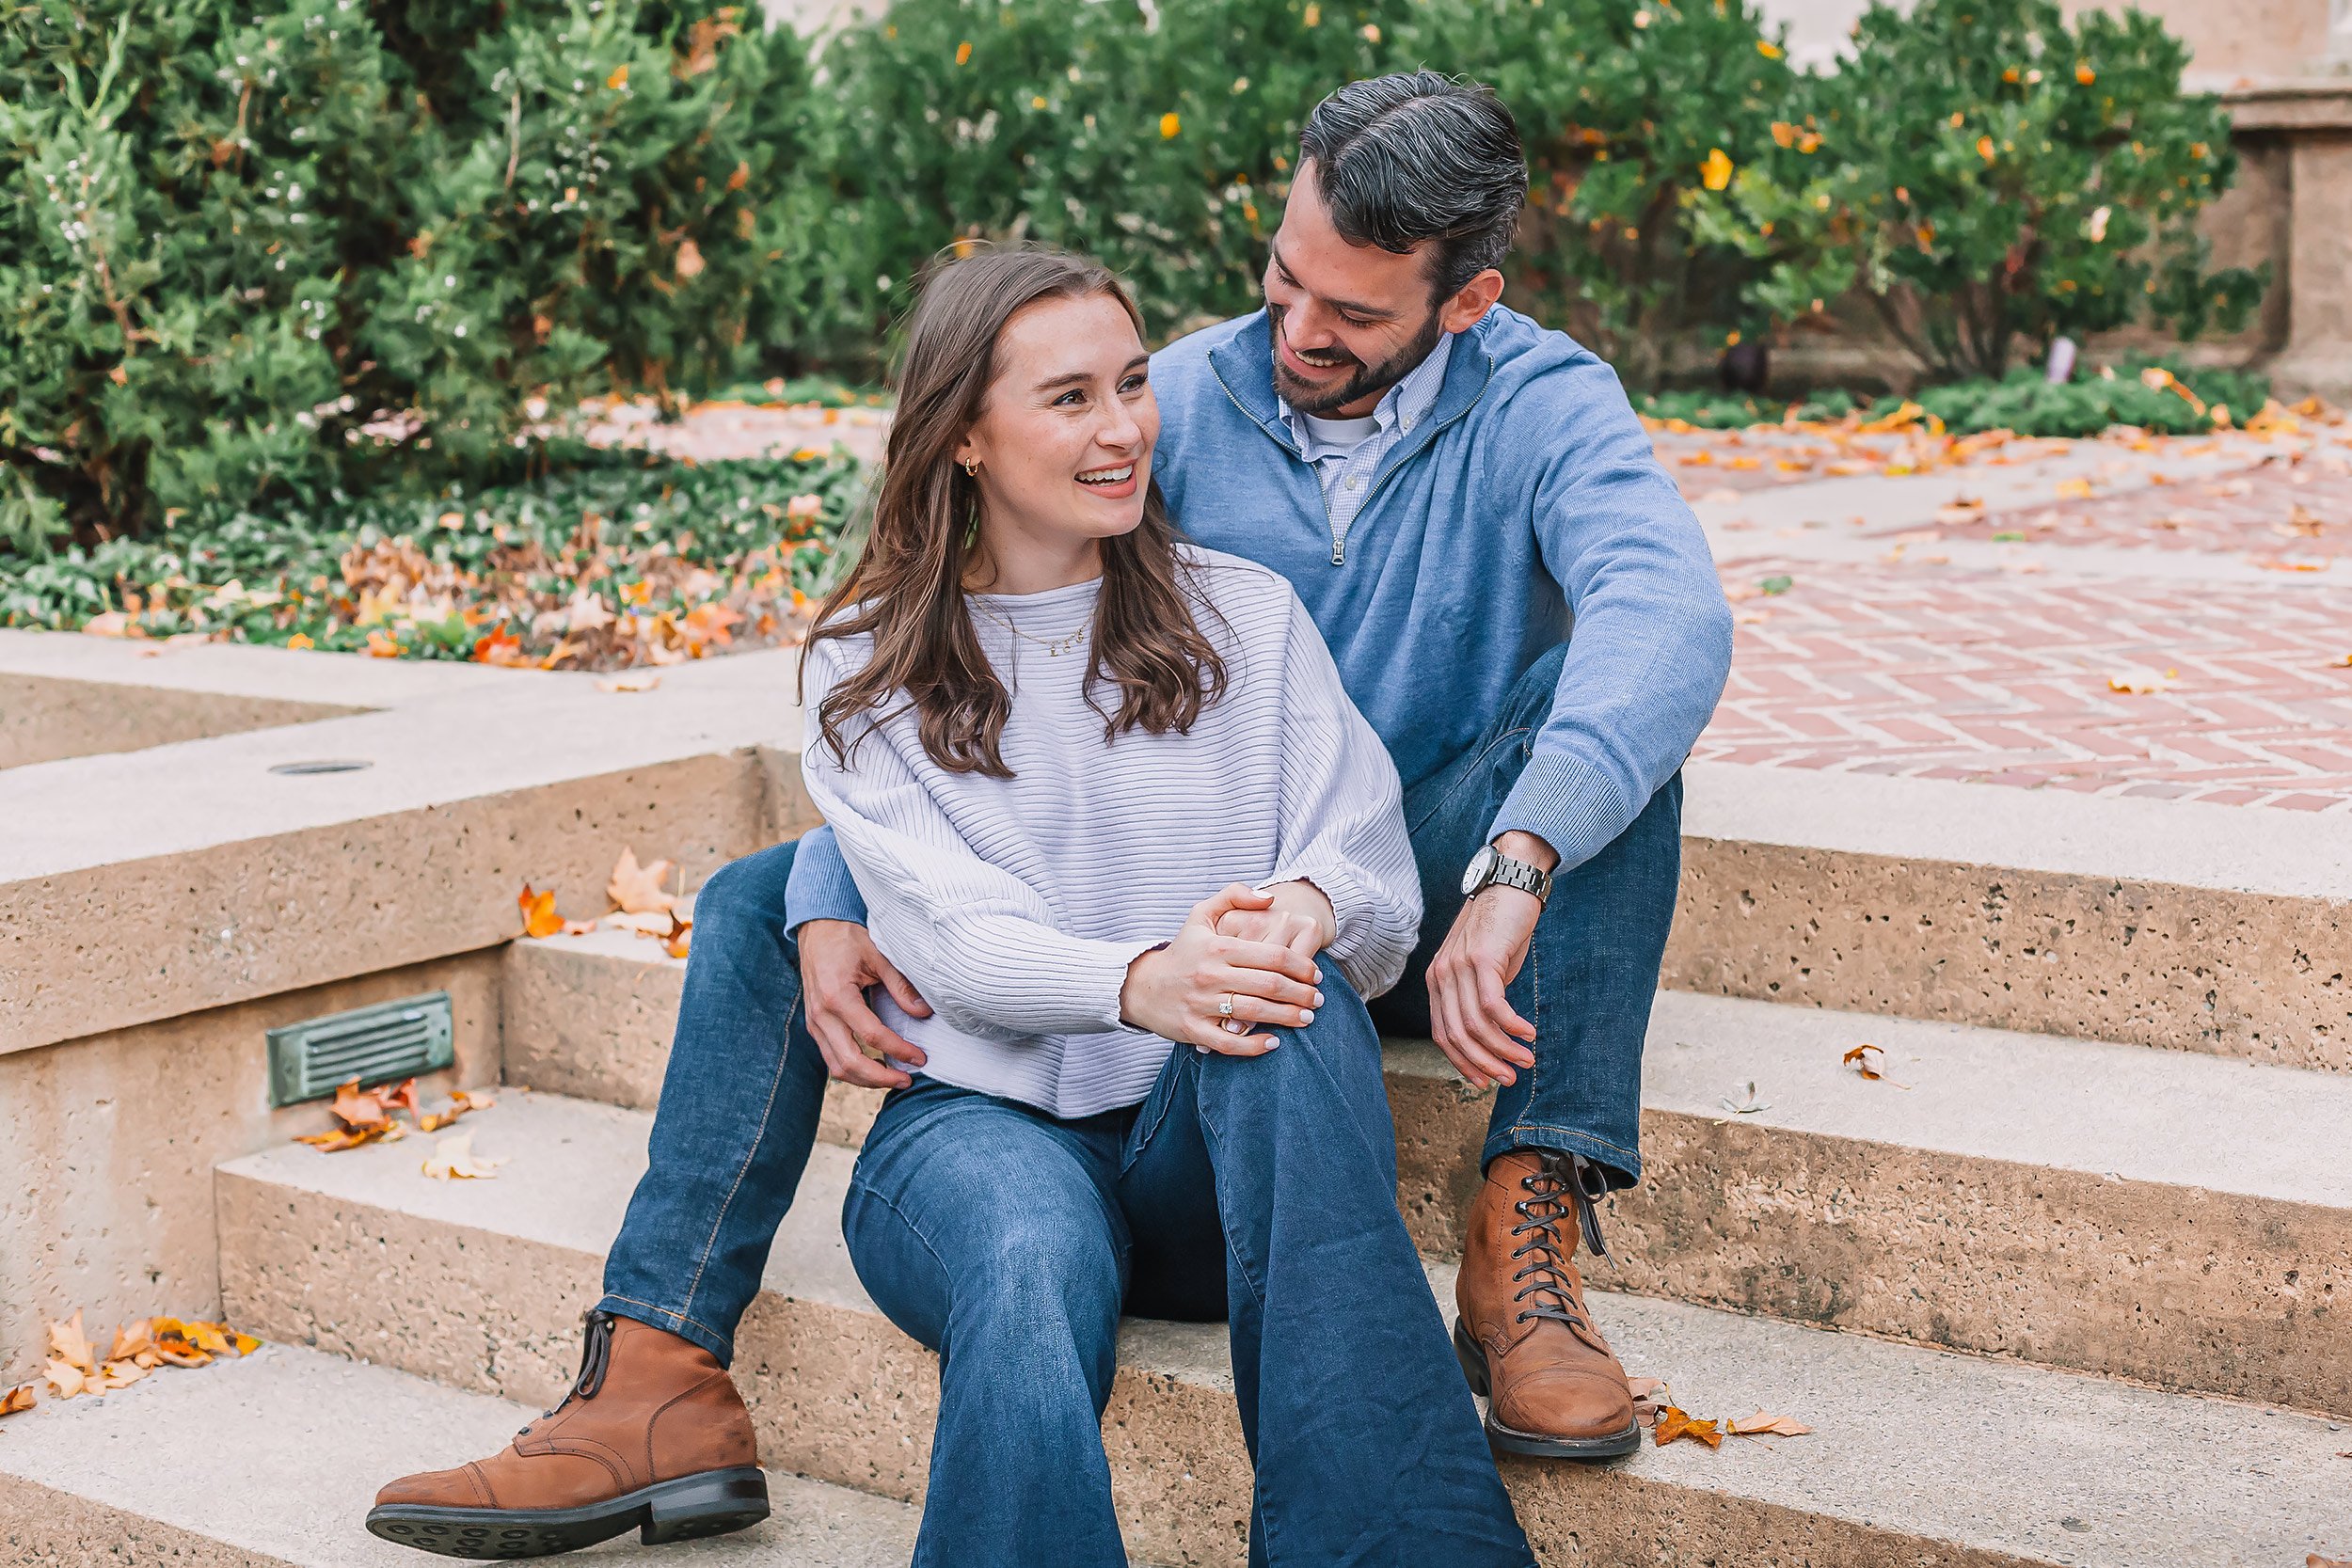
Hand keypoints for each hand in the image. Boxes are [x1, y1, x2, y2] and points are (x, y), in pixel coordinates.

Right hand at [799, 919, 932, 1089]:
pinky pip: (830, 1057)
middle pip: (850, 1062)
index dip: (899, 1051)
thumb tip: (924, 1013)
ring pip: (837, 1067)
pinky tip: (874, 1067)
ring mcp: (815, 1022)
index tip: (920, 1058)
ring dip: (865, 1079)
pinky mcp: (815, 1025)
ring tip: (893, 1079)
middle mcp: (821, 1015)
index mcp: (837, 996)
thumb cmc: (847, 938)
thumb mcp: (878, 955)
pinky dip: (852, 1069)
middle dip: (881, 1077)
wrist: (817, 928)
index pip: (872, 1036)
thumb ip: (900, 985)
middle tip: (907, 1079)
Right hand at [1121, 884, 1325, 1056]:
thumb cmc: (1182, 951)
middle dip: (1301, 993)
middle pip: (1269, 985)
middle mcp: (1210, 975)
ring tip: (1307, 1018)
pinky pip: (1230, 1042)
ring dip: (1287, 1017)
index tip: (1316, 974)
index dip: (1301, 965)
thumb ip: (1234, 895)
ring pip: (1254, 1013)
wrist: (1142, 986)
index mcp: (1218, 947)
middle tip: (1318, 999)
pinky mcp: (1193, 1029)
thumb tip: (1269, 899)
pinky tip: (1274, 1042)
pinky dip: (1254, 1045)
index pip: (1272, 955)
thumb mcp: (1201, 914)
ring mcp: (1201, 1004)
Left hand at [1427, 879, 1543, 1091]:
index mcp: (1437, 981)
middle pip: (1457, 1035)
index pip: (1443, 1034)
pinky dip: (1511, 1026)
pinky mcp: (1481, 958)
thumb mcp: (1484, 970)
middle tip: (1510, 1078)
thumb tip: (1493, 1038)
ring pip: (1476, 1025)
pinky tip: (1528, 1034)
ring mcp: (1458, 966)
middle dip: (1484, 1064)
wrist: (1509, 885)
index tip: (1485, 1080)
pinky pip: (1494, 1005)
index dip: (1463, 1062)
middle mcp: (1441, 975)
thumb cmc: (1500, 930)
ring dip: (1503, 1049)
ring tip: (1526, 1060)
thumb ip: (1480, 1000)